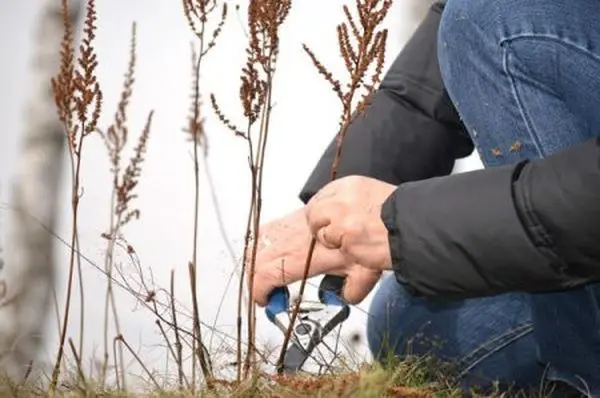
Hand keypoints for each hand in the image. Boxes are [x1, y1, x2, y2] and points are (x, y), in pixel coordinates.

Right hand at [249, 207, 380, 305]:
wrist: (395, 214)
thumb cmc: (382, 244)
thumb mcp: (365, 276)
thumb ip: (350, 291)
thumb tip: (343, 295)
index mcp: (310, 256)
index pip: (269, 273)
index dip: (259, 288)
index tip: (263, 299)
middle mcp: (302, 234)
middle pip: (260, 254)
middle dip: (255, 274)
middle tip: (264, 288)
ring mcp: (305, 215)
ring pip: (266, 234)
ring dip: (261, 254)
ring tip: (268, 268)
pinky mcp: (312, 201)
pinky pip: (282, 219)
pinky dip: (274, 235)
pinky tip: (282, 244)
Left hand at [305, 175, 396, 271]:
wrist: (415, 227)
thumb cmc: (398, 213)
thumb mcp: (372, 193)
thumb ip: (349, 200)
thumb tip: (332, 210)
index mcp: (349, 185)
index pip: (320, 197)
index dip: (323, 212)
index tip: (328, 220)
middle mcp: (342, 200)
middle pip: (313, 214)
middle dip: (321, 226)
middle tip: (336, 235)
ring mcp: (342, 221)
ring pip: (322, 233)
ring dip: (334, 241)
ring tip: (355, 240)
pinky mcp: (346, 240)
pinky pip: (337, 249)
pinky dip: (348, 251)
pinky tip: (364, 247)